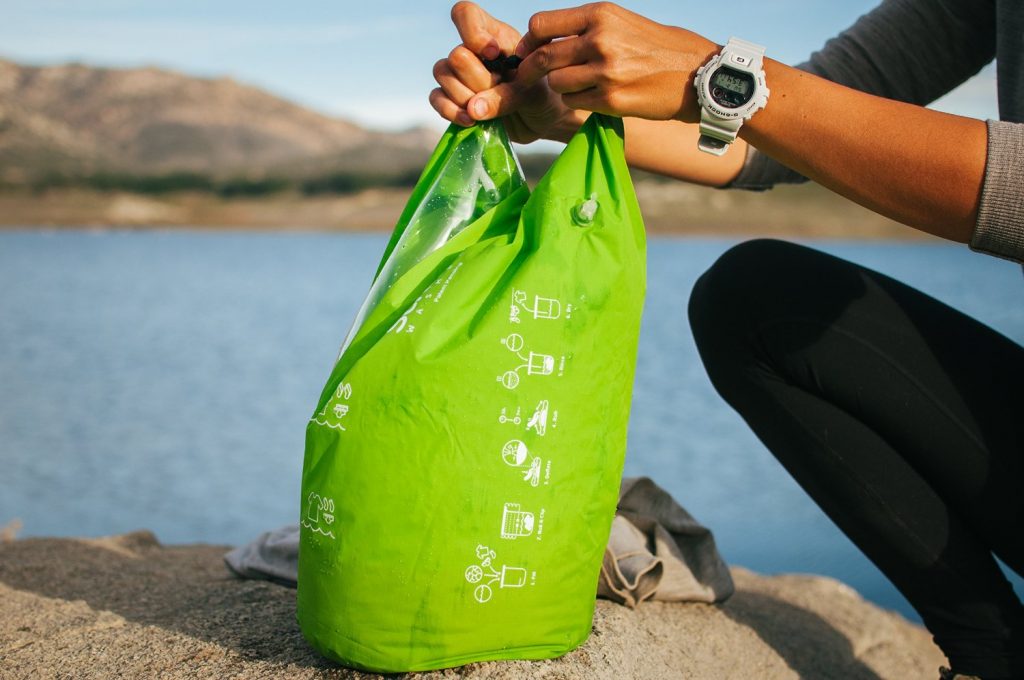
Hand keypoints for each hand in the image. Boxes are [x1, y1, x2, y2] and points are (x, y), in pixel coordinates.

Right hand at [429, 1, 585, 142]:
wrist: (540, 120)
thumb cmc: (540, 95)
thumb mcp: (532, 92)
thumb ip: (506, 96)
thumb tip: (473, 109)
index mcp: (494, 35)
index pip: (465, 14)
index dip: (473, 33)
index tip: (494, 54)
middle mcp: (472, 51)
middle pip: (456, 55)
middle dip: (478, 81)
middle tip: (499, 91)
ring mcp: (459, 74)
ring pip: (442, 73)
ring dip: (465, 97)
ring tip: (488, 109)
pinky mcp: (452, 98)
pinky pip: (435, 98)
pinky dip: (450, 111)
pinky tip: (470, 120)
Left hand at [512, 2, 718, 122]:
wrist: (697, 74)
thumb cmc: (658, 47)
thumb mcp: (622, 22)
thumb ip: (586, 27)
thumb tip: (544, 38)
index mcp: (600, 15)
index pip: (541, 25)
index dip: (528, 42)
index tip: (527, 52)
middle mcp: (600, 40)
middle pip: (543, 58)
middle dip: (530, 71)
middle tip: (526, 78)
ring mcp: (605, 72)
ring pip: (557, 84)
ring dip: (560, 87)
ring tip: (578, 84)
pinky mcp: (611, 100)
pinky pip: (574, 102)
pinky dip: (577, 101)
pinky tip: (594, 96)